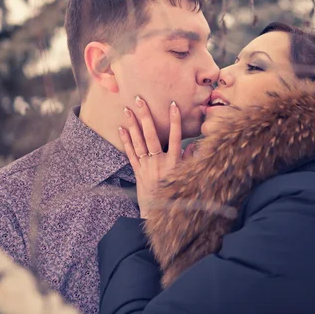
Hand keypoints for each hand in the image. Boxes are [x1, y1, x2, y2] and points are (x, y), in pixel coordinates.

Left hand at [119, 97, 182, 218]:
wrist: (159, 214)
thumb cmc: (175, 195)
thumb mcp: (186, 177)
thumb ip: (189, 160)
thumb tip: (193, 146)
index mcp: (173, 162)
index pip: (175, 137)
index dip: (175, 121)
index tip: (173, 105)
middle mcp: (159, 162)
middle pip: (152, 135)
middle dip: (146, 116)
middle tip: (139, 100)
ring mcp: (146, 166)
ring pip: (138, 142)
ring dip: (133, 124)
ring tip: (127, 109)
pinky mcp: (137, 171)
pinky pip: (130, 153)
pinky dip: (126, 140)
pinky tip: (122, 128)